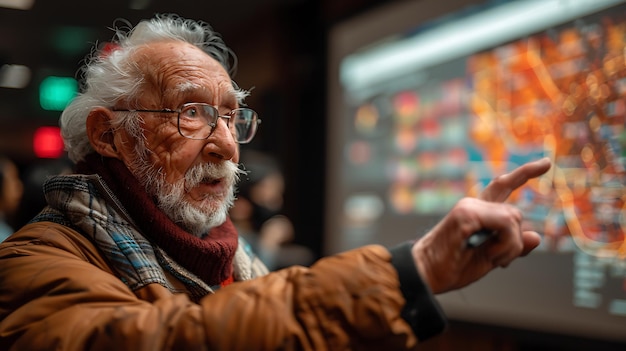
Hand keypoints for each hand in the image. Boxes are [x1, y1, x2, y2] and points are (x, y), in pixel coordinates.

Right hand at [411, 157, 551, 293]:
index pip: (503, 186)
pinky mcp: (467, 214)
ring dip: (510, 246)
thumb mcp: (491, 258)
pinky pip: (505, 225)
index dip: (525, 173)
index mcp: (478, 212)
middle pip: (515, 213)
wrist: (427, 274)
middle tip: (499, 261)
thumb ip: (514, 246)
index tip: (546, 163)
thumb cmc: (454, 266)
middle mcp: (474, 204)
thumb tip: (537, 236)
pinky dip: (505, 245)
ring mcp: (469, 207)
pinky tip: (490, 255)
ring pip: (513, 219)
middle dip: (515, 242)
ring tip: (491, 259)